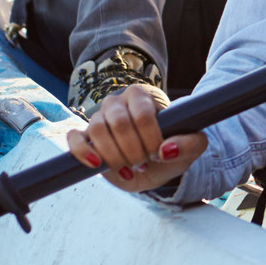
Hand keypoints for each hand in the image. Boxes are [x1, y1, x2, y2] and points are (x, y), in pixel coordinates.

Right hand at [65, 84, 206, 192]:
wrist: (152, 167)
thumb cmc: (170, 150)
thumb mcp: (190, 148)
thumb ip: (190, 144)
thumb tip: (166, 150)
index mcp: (141, 96)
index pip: (142, 114)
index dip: (150, 139)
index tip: (158, 153)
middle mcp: (116, 103)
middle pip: (119, 123)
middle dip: (134, 151)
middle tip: (144, 163)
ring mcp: (98, 118)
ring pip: (97, 129)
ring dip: (114, 156)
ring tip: (128, 168)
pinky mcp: (84, 137)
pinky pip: (74, 138)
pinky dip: (83, 152)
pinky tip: (96, 164)